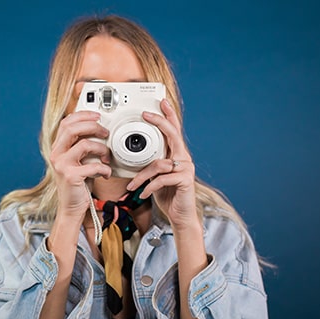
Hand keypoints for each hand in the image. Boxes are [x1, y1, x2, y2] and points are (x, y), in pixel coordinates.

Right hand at [49, 111, 111, 221]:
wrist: (71, 207)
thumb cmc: (78, 184)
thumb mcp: (78, 161)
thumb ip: (82, 146)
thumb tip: (99, 130)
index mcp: (57, 148)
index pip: (66, 122)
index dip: (82, 115)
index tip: (97, 116)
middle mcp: (56, 154)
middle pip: (73, 128)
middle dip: (93, 126)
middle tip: (105, 132)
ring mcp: (62, 165)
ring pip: (85, 144)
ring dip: (102, 148)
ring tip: (107, 157)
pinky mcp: (71, 176)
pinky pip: (94, 165)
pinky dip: (105, 168)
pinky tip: (106, 173)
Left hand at [127, 99, 200, 229]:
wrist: (179, 215)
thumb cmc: (167, 194)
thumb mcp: (156, 177)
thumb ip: (151, 164)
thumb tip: (135, 158)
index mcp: (176, 154)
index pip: (174, 130)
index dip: (168, 115)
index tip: (161, 103)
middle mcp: (183, 158)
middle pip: (173, 134)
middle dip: (159, 122)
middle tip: (146, 115)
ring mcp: (186, 168)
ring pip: (159, 163)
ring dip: (142, 176)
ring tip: (133, 185)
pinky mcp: (185, 181)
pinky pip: (162, 179)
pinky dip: (150, 187)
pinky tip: (143, 194)